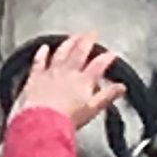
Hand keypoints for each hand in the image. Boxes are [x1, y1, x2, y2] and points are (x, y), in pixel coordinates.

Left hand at [9, 36, 127, 126]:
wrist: (42, 123)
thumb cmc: (66, 120)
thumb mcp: (92, 109)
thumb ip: (107, 96)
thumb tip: (121, 87)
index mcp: (84, 81)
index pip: (98, 65)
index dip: (107, 58)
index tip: (112, 53)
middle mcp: (68, 72)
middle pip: (79, 52)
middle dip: (87, 41)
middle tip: (92, 34)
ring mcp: (51, 72)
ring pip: (61, 52)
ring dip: (68, 43)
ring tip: (73, 36)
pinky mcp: (36, 77)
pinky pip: (39, 61)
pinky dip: (42, 53)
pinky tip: (44, 47)